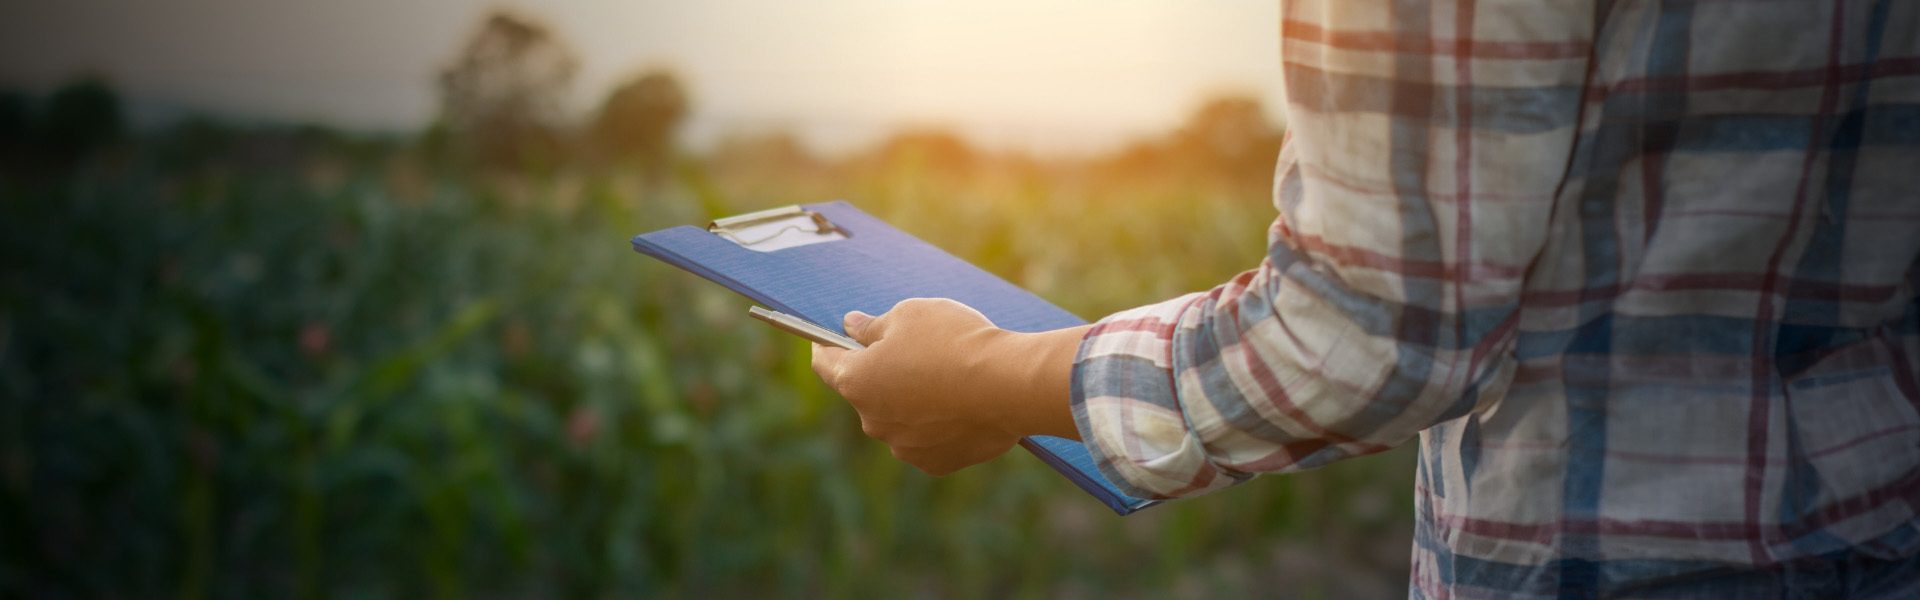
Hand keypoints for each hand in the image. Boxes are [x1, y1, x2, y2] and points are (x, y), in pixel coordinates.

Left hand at [810, 298, 1085, 475]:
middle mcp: (872, 421)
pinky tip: (963, 404)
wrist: (1010, 385)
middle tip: (913, 350)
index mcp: (857, 380)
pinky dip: (938, 423)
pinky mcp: (936, 464)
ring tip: (947, 377)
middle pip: (867, 392)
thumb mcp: (910, 314)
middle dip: (882, 373)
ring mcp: (904, 447)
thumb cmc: (955, 341)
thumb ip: (873, 325)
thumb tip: (852, 328)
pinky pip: (928, 439)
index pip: (825, 363)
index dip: (826, 345)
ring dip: (912, 401)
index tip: (831, 336)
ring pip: (899, 418)